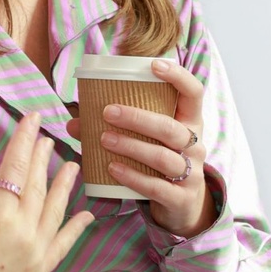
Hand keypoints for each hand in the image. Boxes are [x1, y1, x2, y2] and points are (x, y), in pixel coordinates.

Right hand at [0, 113, 94, 271]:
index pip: (14, 168)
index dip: (23, 141)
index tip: (32, 119)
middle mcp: (22, 232)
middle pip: (37, 185)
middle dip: (42, 158)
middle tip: (48, 136)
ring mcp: (35, 253)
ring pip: (55, 210)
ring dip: (64, 185)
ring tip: (73, 165)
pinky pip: (64, 244)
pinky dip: (76, 228)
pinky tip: (86, 214)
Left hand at [67, 60, 215, 237]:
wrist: (183, 206)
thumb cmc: (161, 162)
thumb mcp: (149, 141)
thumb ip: (118, 128)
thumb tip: (75, 122)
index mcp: (190, 123)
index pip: (194, 93)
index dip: (178, 76)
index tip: (154, 65)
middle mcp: (195, 145)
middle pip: (170, 128)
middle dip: (138, 118)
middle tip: (108, 112)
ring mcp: (192, 173)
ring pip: (162, 157)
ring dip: (131, 146)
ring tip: (104, 139)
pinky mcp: (181, 198)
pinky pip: (156, 186)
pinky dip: (132, 176)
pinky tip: (112, 168)